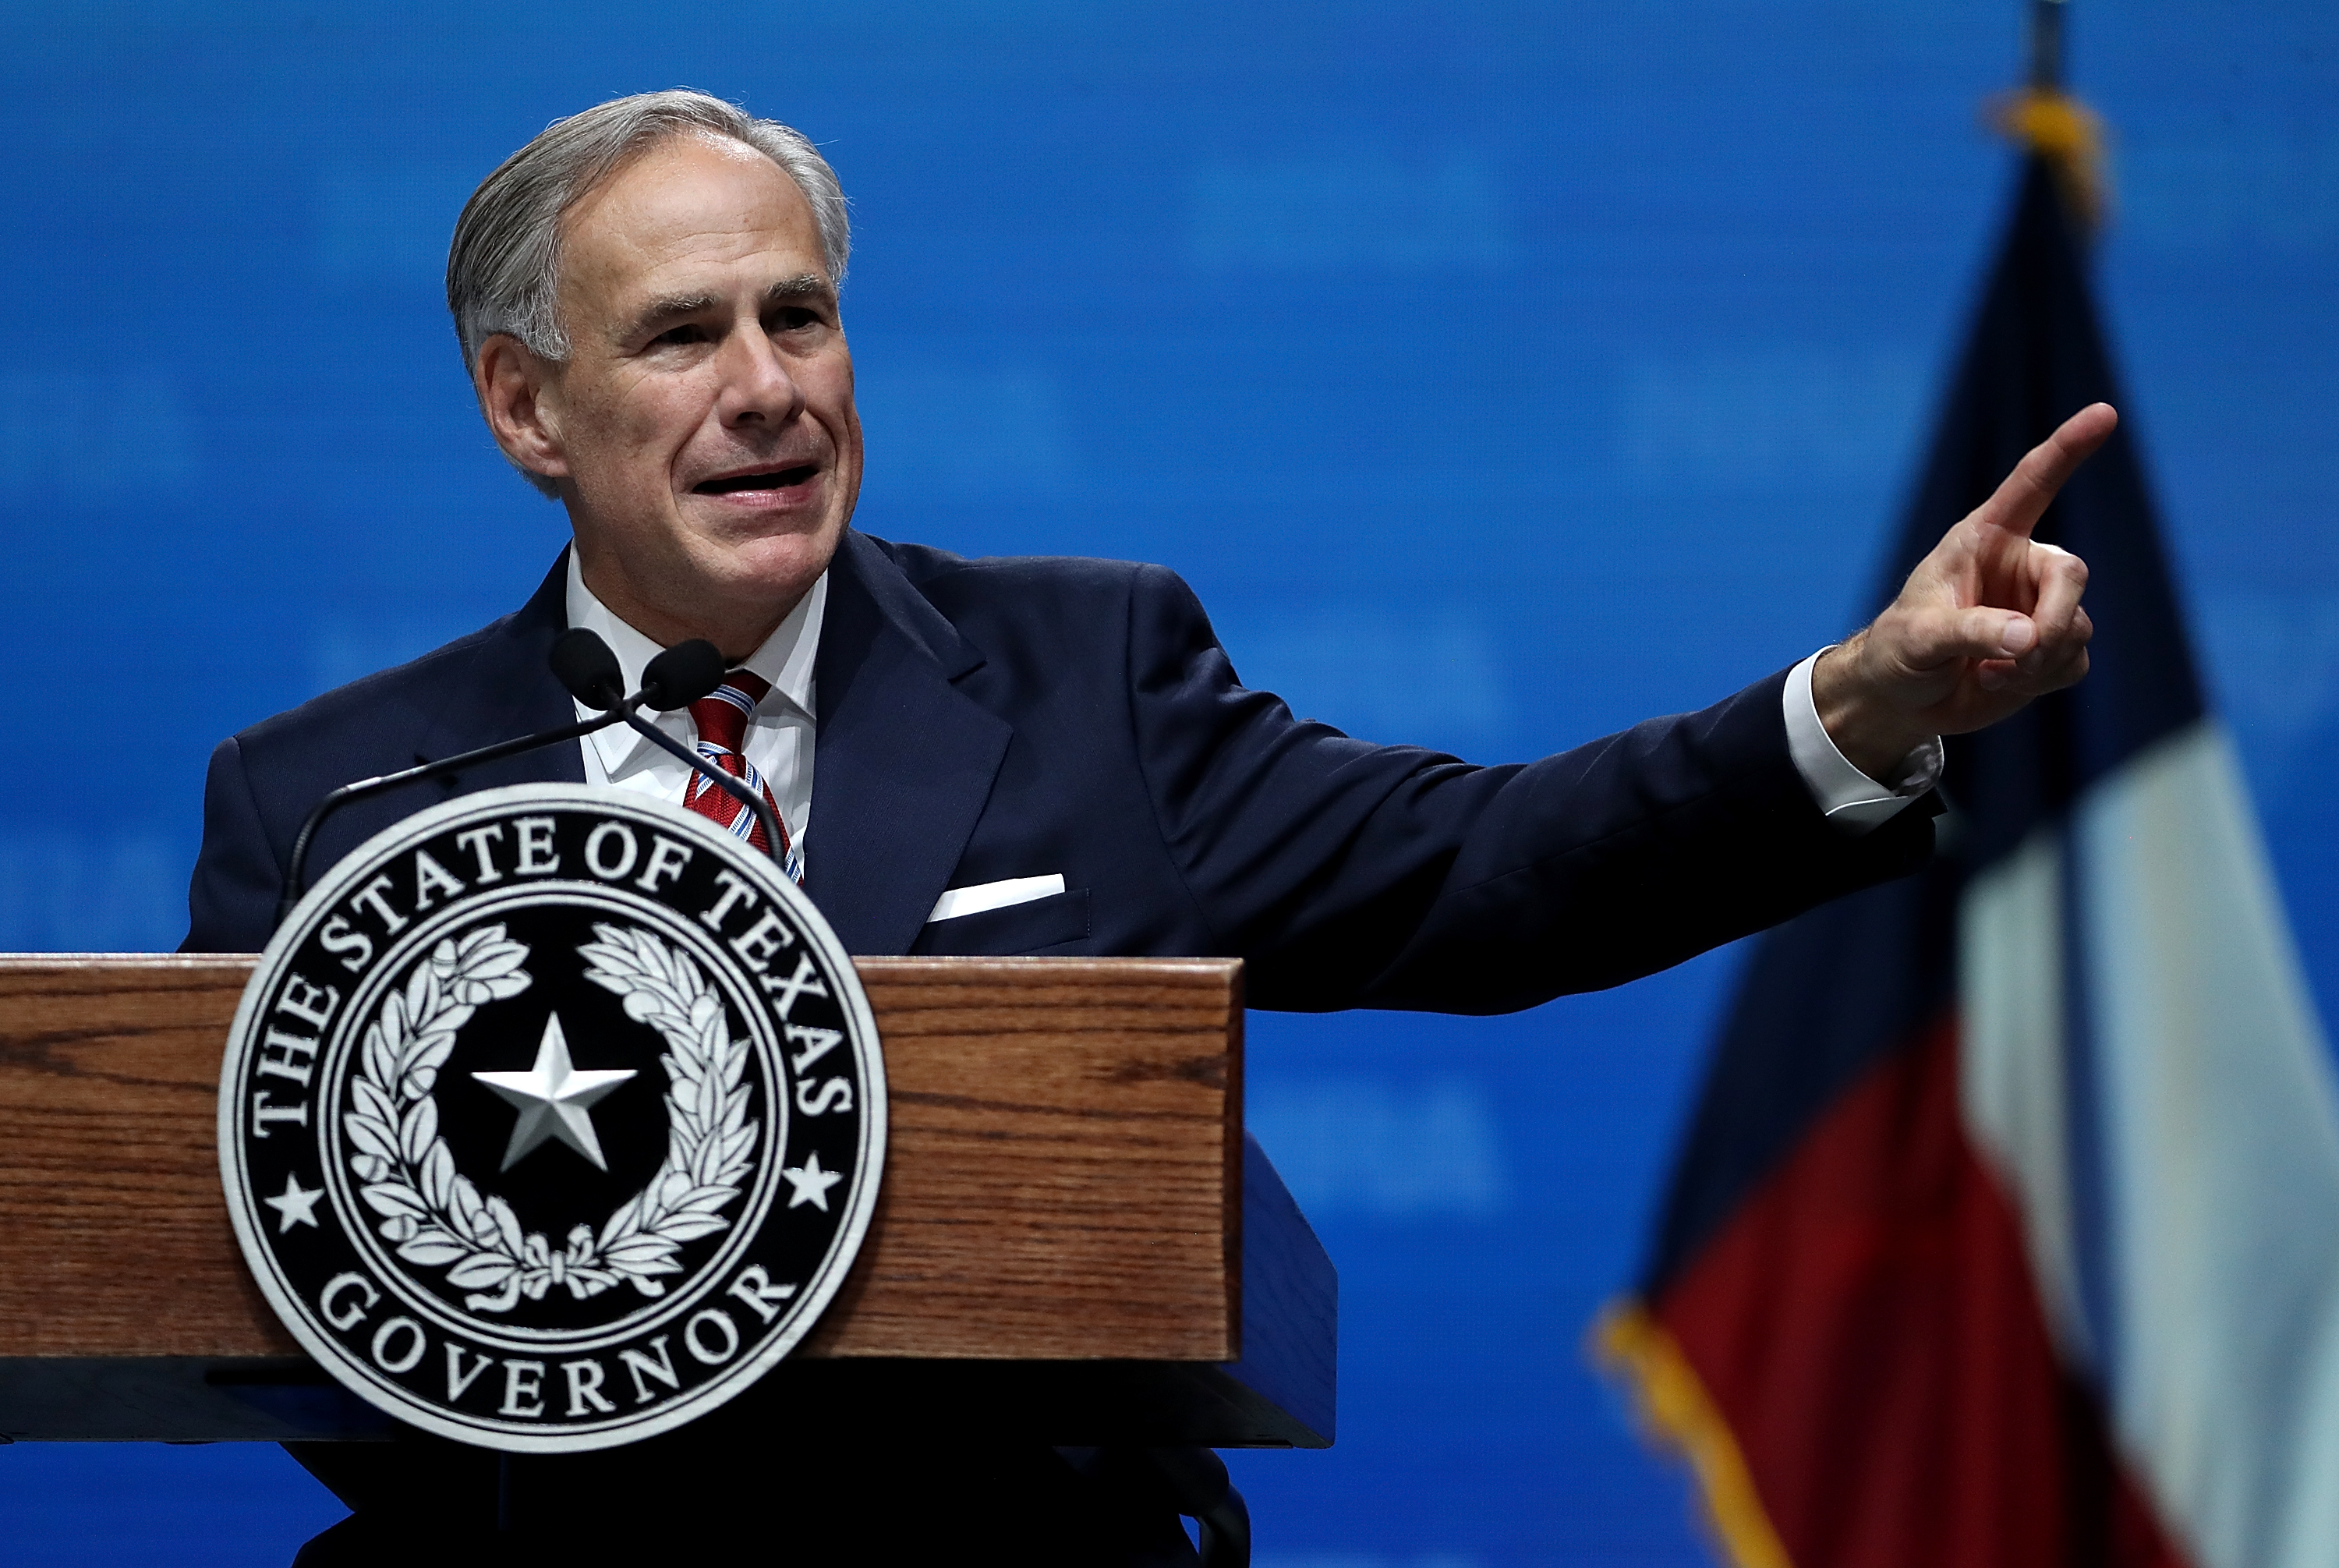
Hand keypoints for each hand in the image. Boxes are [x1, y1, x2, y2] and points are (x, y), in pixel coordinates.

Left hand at [1812, 402, 2115, 780]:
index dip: (2068, 448)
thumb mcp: (1919, 637)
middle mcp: (2019, 566)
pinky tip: (1999, 683)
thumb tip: (2030, 638)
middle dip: (2054, 620)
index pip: (2032, 484)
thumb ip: (1971, 631)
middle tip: (2022, 655)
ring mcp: (2038, 608)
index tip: (2104, 412)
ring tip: (1988, 673)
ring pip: (2077, 626)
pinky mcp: (2050, 649)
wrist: (1899, 700)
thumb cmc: (1897, 653)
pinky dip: (2042, 680)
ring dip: (2038, 661)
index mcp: (1983, 538)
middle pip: (2072, 575)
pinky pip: (2075, 661)